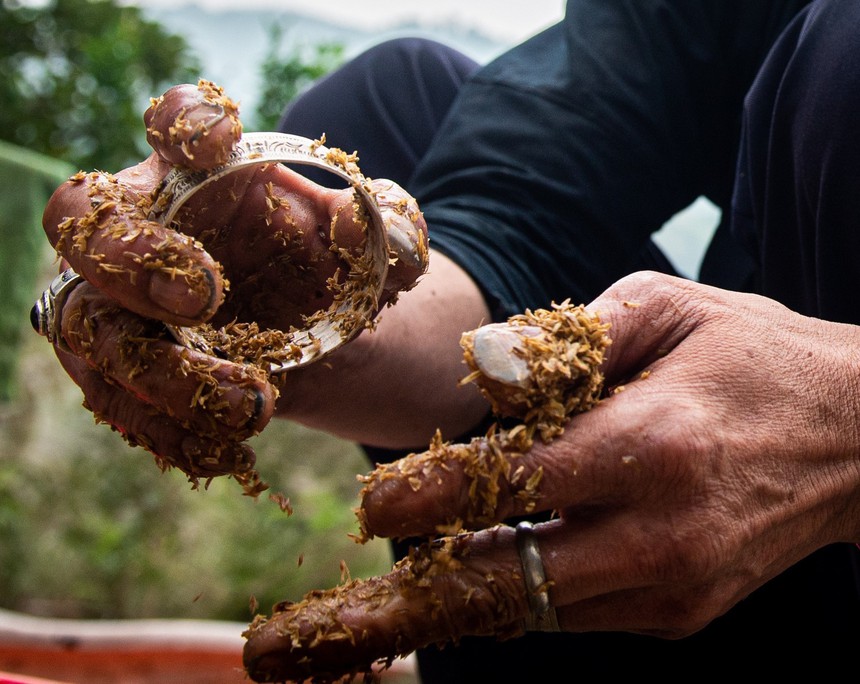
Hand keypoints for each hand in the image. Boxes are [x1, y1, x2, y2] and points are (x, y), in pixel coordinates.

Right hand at [39, 81, 427, 489]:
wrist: (313, 336)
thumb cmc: (326, 270)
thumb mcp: (370, 245)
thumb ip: (386, 230)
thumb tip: (375, 227)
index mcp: (203, 177)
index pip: (171, 122)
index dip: (182, 123)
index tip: (219, 141)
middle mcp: (144, 230)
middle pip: (82, 220)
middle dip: (131, 258)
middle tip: (203, 299)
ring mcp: (119, 301)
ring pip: (91, 328)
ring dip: (161, 375)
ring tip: (254, 402)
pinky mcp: (122, 367)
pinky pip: (115, 401)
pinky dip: (168, 429)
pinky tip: (224, 445)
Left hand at [243, 271, 859, 680]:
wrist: (858, 438)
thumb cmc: (753, 356)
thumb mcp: (665, 307)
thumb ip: (565, 341)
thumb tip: (477, 373)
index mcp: (655, 445)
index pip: (512, 482)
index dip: (430, 498)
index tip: (366, 509)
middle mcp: (661, 535)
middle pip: (506, 581)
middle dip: (406, 602)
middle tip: (317, 629)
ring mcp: (672, 590)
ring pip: (529, 612)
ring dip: (446, 607)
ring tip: (361, 622)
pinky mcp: (677, 615)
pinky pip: (567, 616)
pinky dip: (507, 602)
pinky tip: (460, 588)